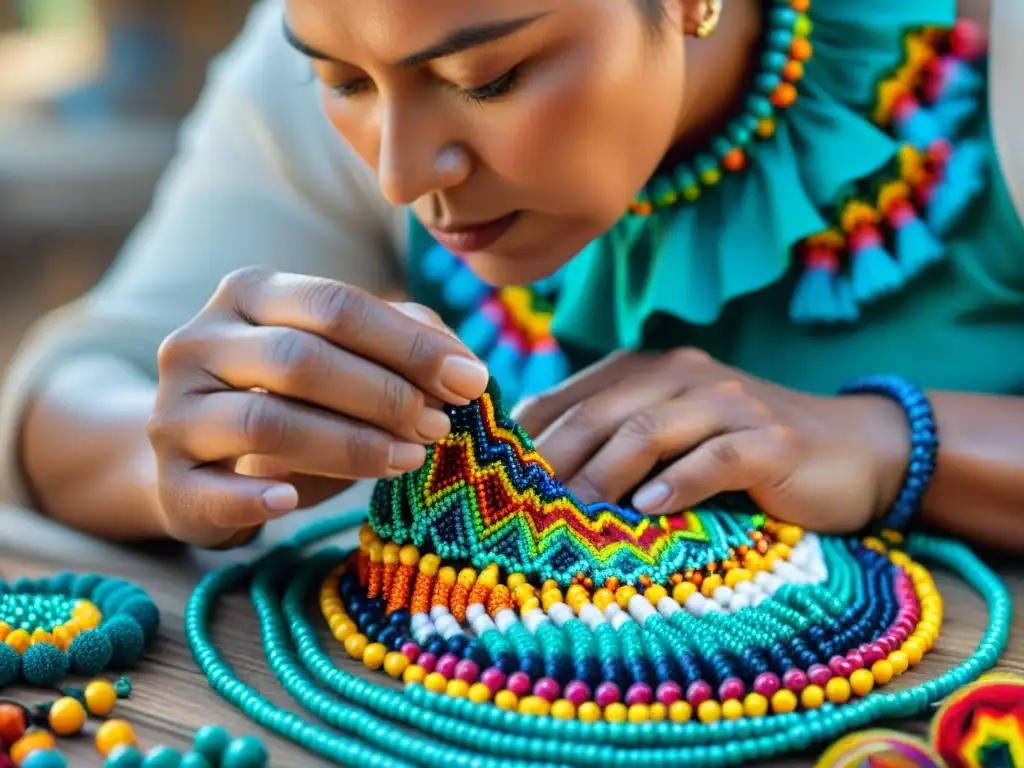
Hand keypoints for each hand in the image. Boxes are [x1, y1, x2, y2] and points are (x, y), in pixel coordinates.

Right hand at [147, 267, 488, 546]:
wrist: (200, 457)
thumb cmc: (292, 398)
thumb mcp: (344, 356)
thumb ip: (401, 342)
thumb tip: (462, 364)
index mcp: (249, 294)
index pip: (336, 306)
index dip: (409, 345)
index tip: (471, 381)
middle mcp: (198, 342)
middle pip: (300, 359)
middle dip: (384, 395)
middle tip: (439, 427)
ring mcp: (173, 410)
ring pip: (267, 422)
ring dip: (349, 445)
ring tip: (407, 460)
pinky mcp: (168, 478)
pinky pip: (214, 490)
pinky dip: (258, 498)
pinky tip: (294, 501)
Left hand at [512, 349, 909, 533]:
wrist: (856, 448)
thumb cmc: (744, 452)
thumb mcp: (672, 437)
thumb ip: (612, 442)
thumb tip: (533, 482)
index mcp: (646, 371)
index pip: (567, 399)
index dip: (526, 442)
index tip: (494, 487)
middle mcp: (681, 375)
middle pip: (598, 415)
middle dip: (553, 464)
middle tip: (519, 513)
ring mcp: (729, 402)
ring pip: (647, 433)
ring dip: (603, 478)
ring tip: (574, 521)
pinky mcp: (771, 439)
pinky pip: (715, 458)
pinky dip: (678, 484)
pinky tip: (649, 511)